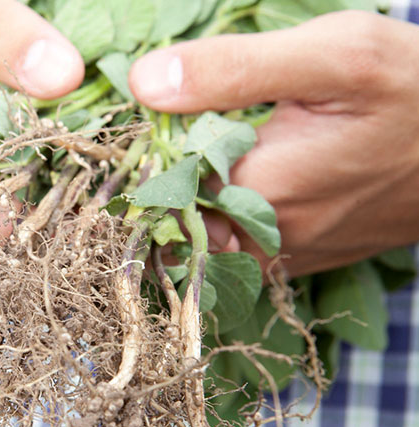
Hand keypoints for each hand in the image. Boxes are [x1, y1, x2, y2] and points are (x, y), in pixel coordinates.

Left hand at [129, 11, 418, 276]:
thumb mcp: (333, 56)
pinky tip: (246, 179)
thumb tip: (144, 82)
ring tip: (215, 155)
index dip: (148, 154)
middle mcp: (266, 241)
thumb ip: (232, 70)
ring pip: (204, 239)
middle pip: (176, 219)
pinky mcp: (302, 261)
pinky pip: (239, 250)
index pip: (160, 188)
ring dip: (193, 202)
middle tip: (184, 134)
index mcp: (260, 193)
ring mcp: (286, 259)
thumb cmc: (415, 91)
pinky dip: (225, 219)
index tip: (156, 124)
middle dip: (165, 180)